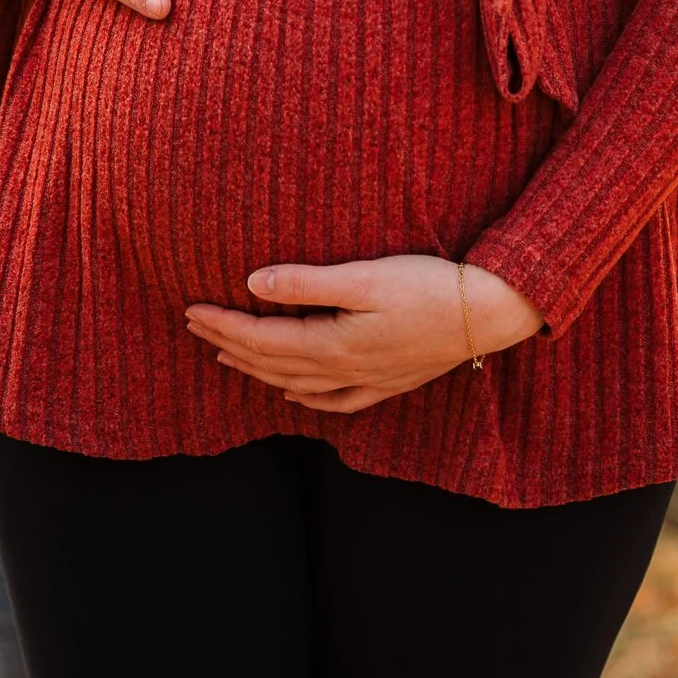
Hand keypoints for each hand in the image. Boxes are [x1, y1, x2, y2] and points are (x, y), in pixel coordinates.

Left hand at [185, 255, 542, 413]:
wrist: (487, 312)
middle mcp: (345, 370)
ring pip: (298, 384)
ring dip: (259, 370)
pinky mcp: (389, 381)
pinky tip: (294, 394)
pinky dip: (306, 398)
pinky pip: (335, 400)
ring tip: (229, 356)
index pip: (263, 337)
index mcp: (334, 344)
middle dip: (230, 344)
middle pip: (273, 363)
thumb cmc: (428, 285)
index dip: (223, 324)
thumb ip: (307, 283)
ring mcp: (368, 380)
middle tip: (194, 327)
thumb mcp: (364, 277)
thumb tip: (254, 283)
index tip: (190, 310)